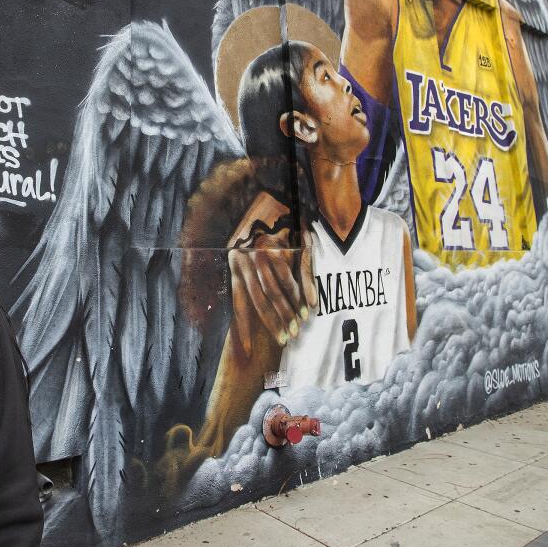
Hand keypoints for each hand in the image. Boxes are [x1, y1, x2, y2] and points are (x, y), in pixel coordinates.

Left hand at [226, 193, 315, 355]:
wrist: (274, 195)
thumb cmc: (260, 235)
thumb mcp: (248, 259)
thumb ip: (246, 285)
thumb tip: (246, 315)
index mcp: (236, 264)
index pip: (240, 302)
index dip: (245, 327)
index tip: (249, 351)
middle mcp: (251, 256)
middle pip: (263, 298)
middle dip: (275, 322)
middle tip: (286, 340)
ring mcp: (272, 247)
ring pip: (282, 286)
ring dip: (291, 309)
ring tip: (300, 327)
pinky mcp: (293, 240)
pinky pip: (301, 270)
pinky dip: (306, 289)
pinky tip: (311, 306)